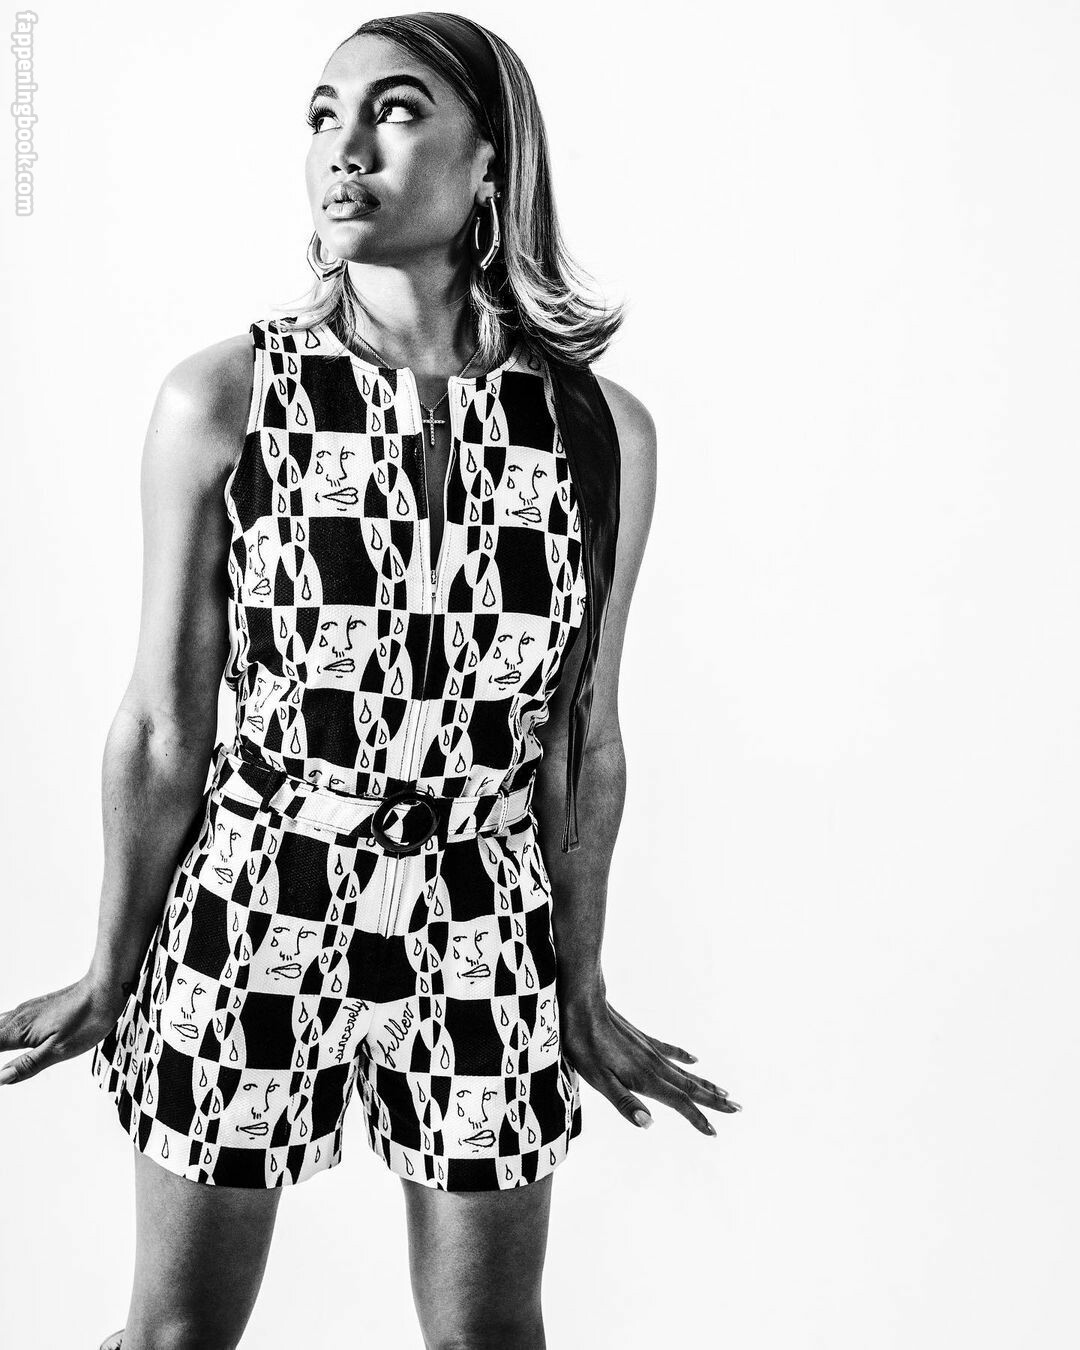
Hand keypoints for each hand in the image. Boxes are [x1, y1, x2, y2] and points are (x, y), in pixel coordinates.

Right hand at [0, 974, 126, 1085]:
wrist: (106, 989)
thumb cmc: (87, 1020)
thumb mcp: (60, 1050)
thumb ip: (27, 1065)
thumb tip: (0, 1079)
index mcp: (19, 1031)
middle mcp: (17, 1018)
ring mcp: (26, 1010)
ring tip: (0, 1051)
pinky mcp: (36, 1007)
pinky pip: (7, 1019)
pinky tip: (3, 1035)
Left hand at [560, 995, 739, 1133]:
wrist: (583, 1004)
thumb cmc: (585, 1045)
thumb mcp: (598, 1079)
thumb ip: (623, 1102)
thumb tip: (648, 1123)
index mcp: (645, 1078)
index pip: (678, 1102)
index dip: (696, 1118)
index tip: (714, 1132)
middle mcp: (653, 1064)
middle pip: (690, 1086)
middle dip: (714, 1100)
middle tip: (738, 1109)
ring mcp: (649, 1050)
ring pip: (684, 1071)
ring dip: (705, 1083)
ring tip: (725, 1091)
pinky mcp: (641, 1039)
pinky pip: (670, 1051)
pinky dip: (684, 1058)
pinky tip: (694, 1060)